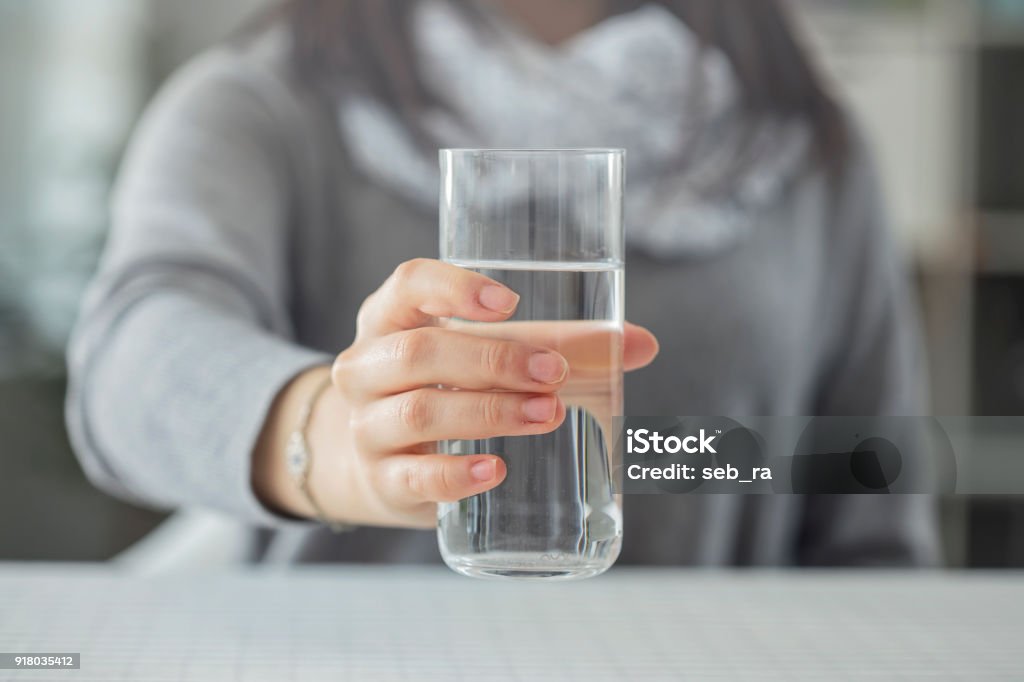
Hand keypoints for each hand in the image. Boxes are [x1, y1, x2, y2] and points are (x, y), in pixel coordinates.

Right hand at [256, 258, 658, 529]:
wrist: (378, 464)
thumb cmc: (444, 393)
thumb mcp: (483, 359)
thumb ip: (556, 346)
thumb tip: (642, 345)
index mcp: (390, 320)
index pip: (407, 285)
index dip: (453, 287)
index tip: (510, 302)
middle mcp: (366, 368)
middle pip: (419, 352)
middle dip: (494, 360)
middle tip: (556, 374)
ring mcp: (366, 427)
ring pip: (419, 412)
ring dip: (489, 413)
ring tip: (548, 415)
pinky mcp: (381, 481)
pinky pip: (414, 477)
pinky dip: (456, 474)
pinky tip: (495, 470)